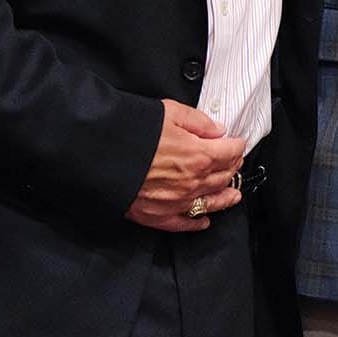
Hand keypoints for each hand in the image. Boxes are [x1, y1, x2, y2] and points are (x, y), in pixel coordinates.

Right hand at [124, 99, 245, 232]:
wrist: (100, 155)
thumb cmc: (133, 132)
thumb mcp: (170, 113)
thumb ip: (199, 122)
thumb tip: (218, 130)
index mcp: (199, 155)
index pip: (230, 152)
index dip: (237, 146)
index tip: (237, 143)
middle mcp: (192, 182)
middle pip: (223, 176)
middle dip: (232, 167)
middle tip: (235, 163)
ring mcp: (177, 202)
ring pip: (211, 202)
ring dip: (225, 197)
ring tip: (233, 194)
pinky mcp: (158, 216)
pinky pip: (184, 224)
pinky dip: (197, 223)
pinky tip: (204, 221)